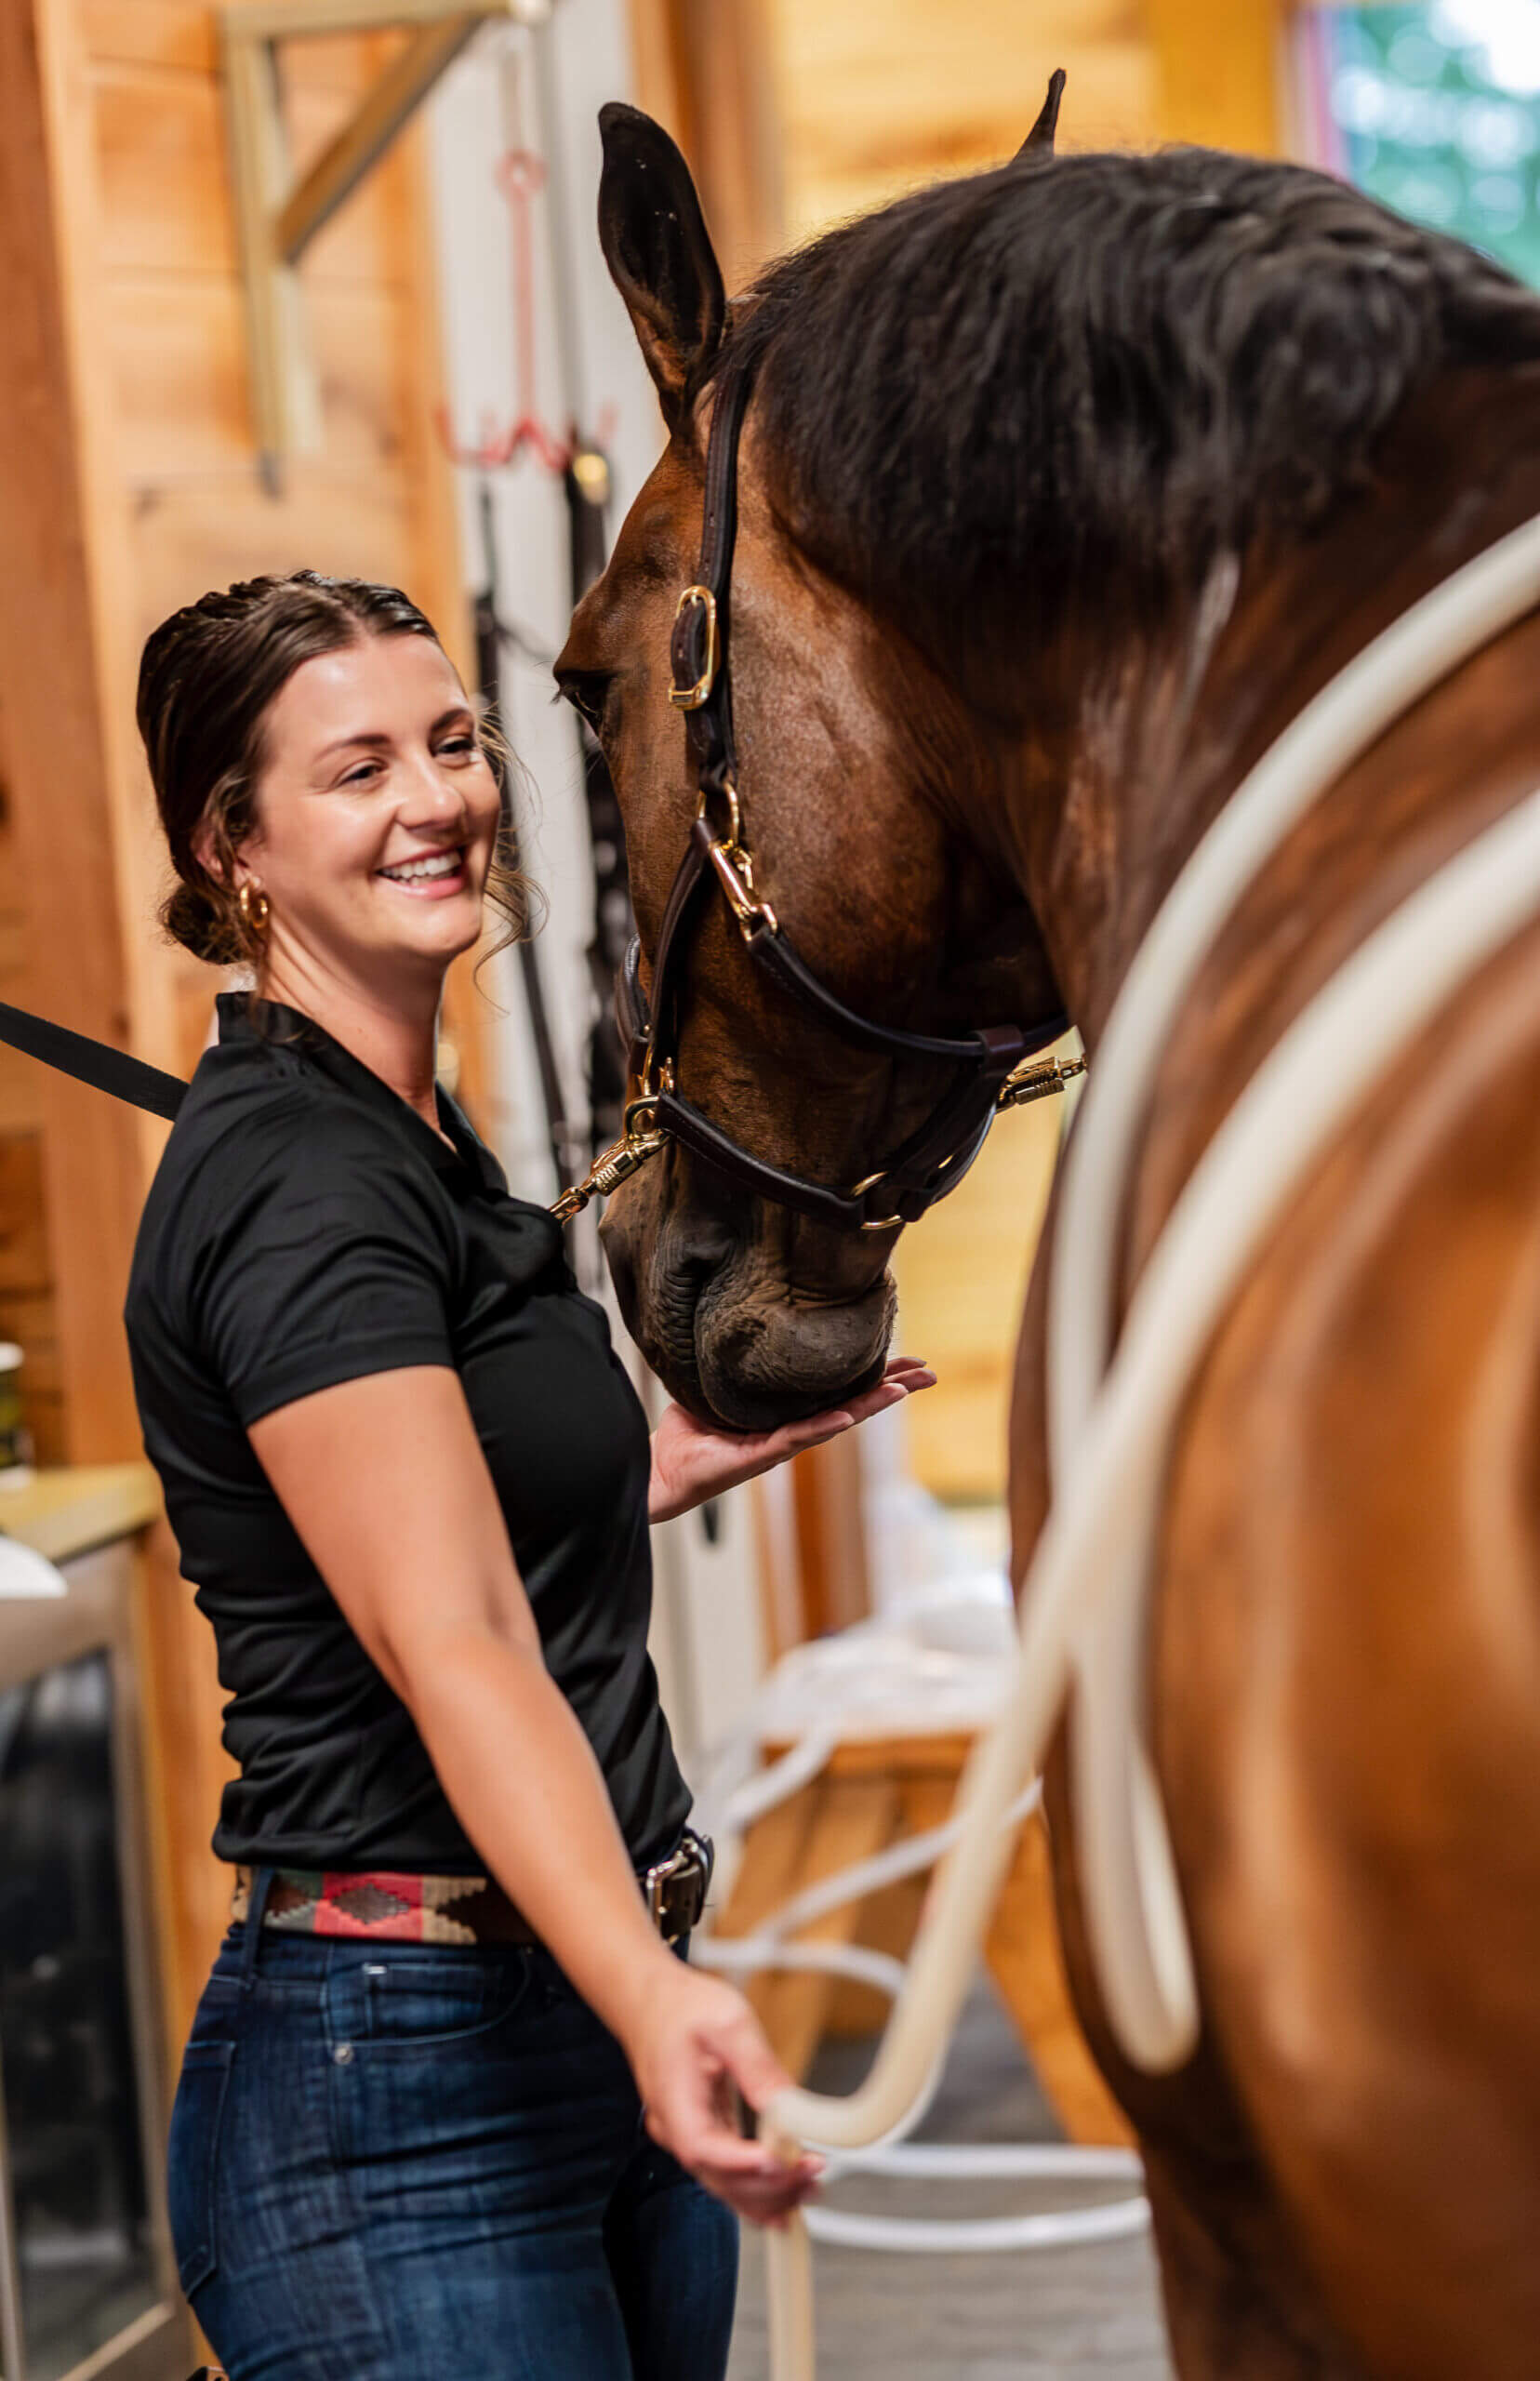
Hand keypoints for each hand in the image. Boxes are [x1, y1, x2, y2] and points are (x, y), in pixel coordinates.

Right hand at [621, 1959, 823, 2225]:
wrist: (651, 1998)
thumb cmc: (682, 2005)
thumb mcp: (727, 2022)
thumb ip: (757, 2066)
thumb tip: (789, 2106)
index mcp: (674, 2100)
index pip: (704, 2148)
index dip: (743, 2164)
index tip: (784, 2163)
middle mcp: (675, 2128)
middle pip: (718, 2177)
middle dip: (768, 2186)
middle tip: (813, 2172)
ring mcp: (685, 2134)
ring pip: (724, 2183)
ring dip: (766, 2194)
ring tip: (810, 2187)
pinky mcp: (700, 2131)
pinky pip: (726, 2170)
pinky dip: (755, 2184)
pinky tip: (785, 2190)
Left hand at [649, 1357, 936, 1523]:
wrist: (661, 1470)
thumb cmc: (689, 1433)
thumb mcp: (717, 1386)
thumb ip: (737, 1363)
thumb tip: (743, 1321)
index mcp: (789, 1415)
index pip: (841, 1391)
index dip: (875, 1377)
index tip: (909, 1360)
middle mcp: (793, 1431)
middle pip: (853, 1405)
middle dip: (891, 1389)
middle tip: (928, 1374)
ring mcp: (780, 1446)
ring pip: (835, 1421)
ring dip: (869, 1405)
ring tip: (901, 1390)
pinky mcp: (757, 1456)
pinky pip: (795, 1438)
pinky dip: (822, 1427)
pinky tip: (845, 1416)